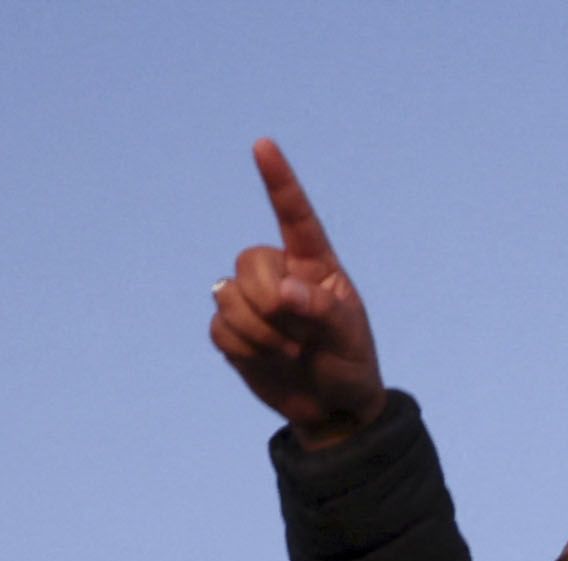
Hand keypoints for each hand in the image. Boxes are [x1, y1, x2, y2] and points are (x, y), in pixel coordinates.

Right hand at [208, 138, 383, 445]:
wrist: (330, 408)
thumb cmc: (349, 362)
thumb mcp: (348, 336)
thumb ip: (321, 310)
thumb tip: (283, 293)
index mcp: (314, 263)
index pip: (295, 215)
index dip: (278, 180)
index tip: (263, 145)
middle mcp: (279, 272)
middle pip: (249, 261)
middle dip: (268, 302)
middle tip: (299, 338)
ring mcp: (252, 299)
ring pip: (227, 295)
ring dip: (258, 332)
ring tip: (289, 352)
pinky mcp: (231, 328)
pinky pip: (219, 328)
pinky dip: (243, 348)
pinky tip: (266, 359)